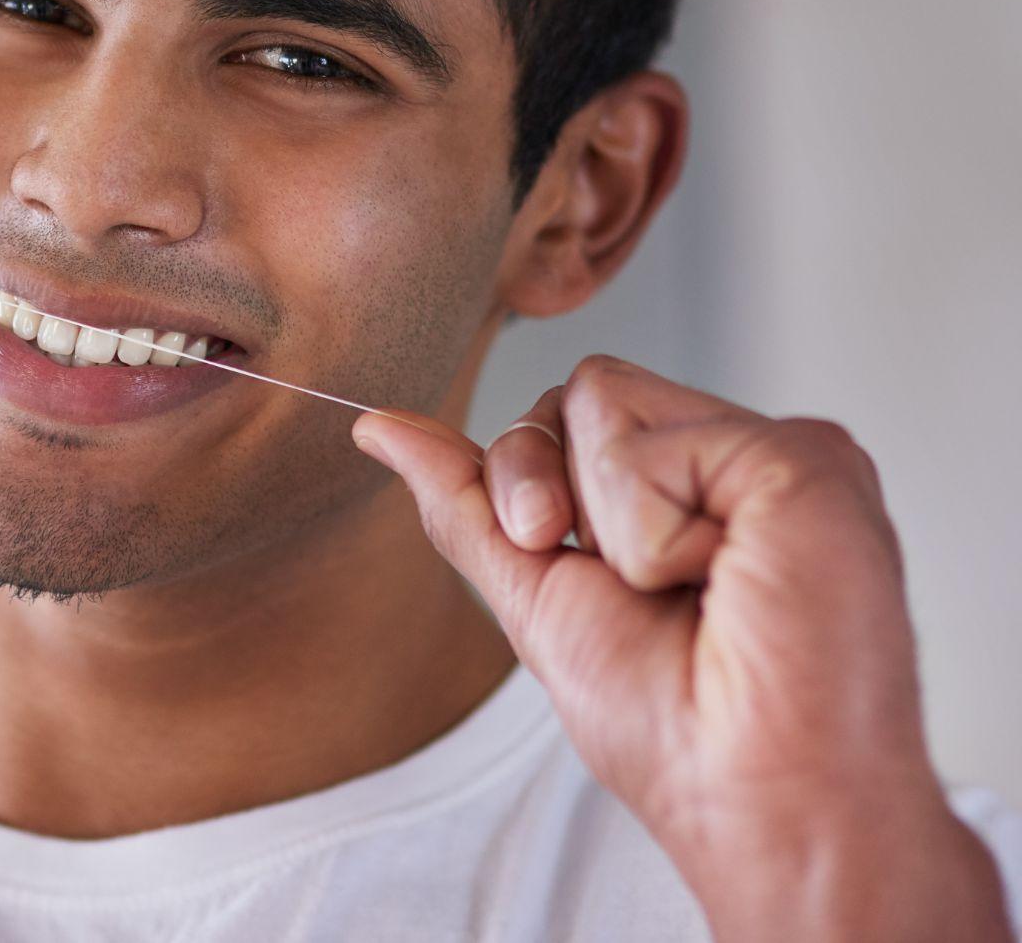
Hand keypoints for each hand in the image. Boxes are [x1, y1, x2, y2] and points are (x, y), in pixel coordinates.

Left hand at [353, 358, 1010, 942]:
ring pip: (604, 393)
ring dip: (611, 519)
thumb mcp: (535, 594)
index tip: (551, 554)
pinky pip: (661, 440)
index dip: (524, 475)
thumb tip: (376, 425)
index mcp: (690, 480)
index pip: (570, 406)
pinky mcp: (808, 457)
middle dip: (551, 486)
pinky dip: (658, 531)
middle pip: (580, 388)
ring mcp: (779, 448)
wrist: (750, 795)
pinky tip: (726, 579)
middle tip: (627, 584)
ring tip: (695, 588)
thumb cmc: (668, 725)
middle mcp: (736, 454)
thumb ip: (465, 500)